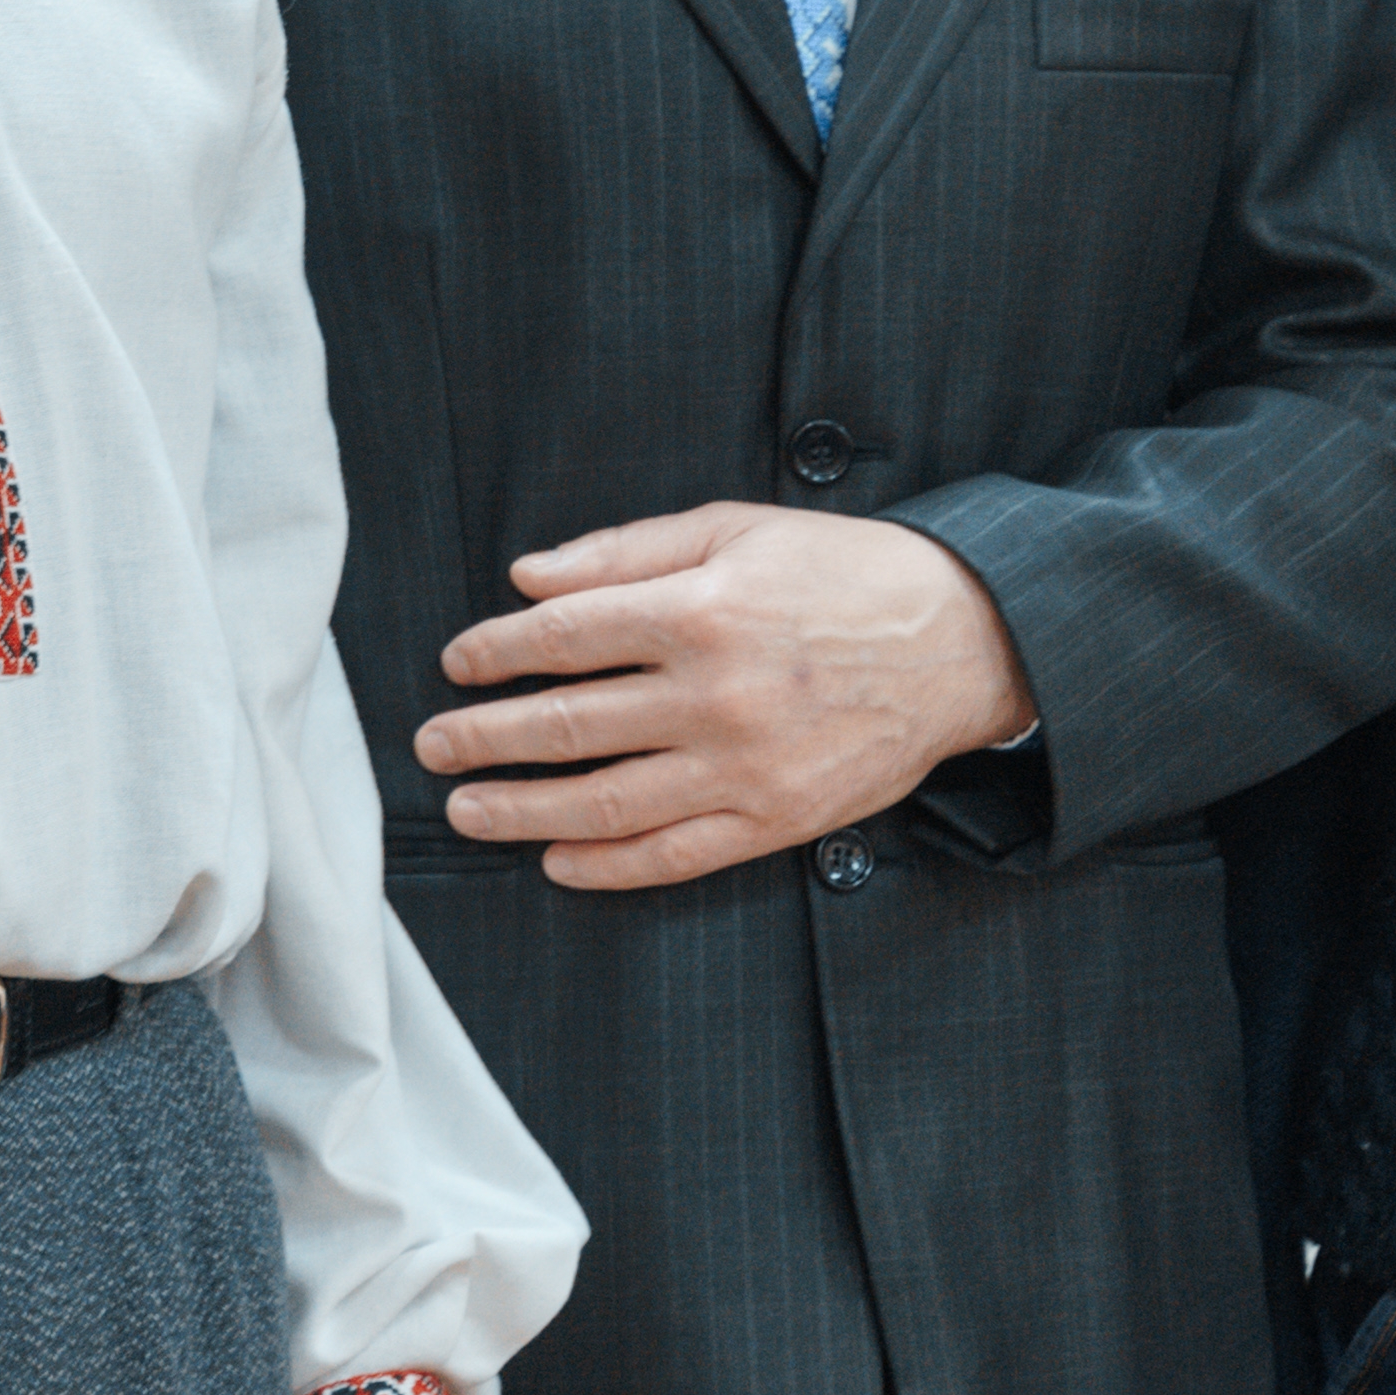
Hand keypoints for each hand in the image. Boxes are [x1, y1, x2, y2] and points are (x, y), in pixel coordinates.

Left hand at [418, 500, 1036, 889]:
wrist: (963, 641)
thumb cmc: (839, 572)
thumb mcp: (731, 528)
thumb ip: (622, 552)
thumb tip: (525, 577)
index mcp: (699, 611)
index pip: (561, 637)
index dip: (494, 652)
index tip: (455, 664)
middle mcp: (716, 696)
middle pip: (568, 726)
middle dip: (485, 739)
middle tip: (431, 745)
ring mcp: (747, 767)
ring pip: (608, 802)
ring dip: (523, 811)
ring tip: (467, 810)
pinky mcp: (779, 819)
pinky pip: (677, 855)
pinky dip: (609, 866)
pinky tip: (557, 860)